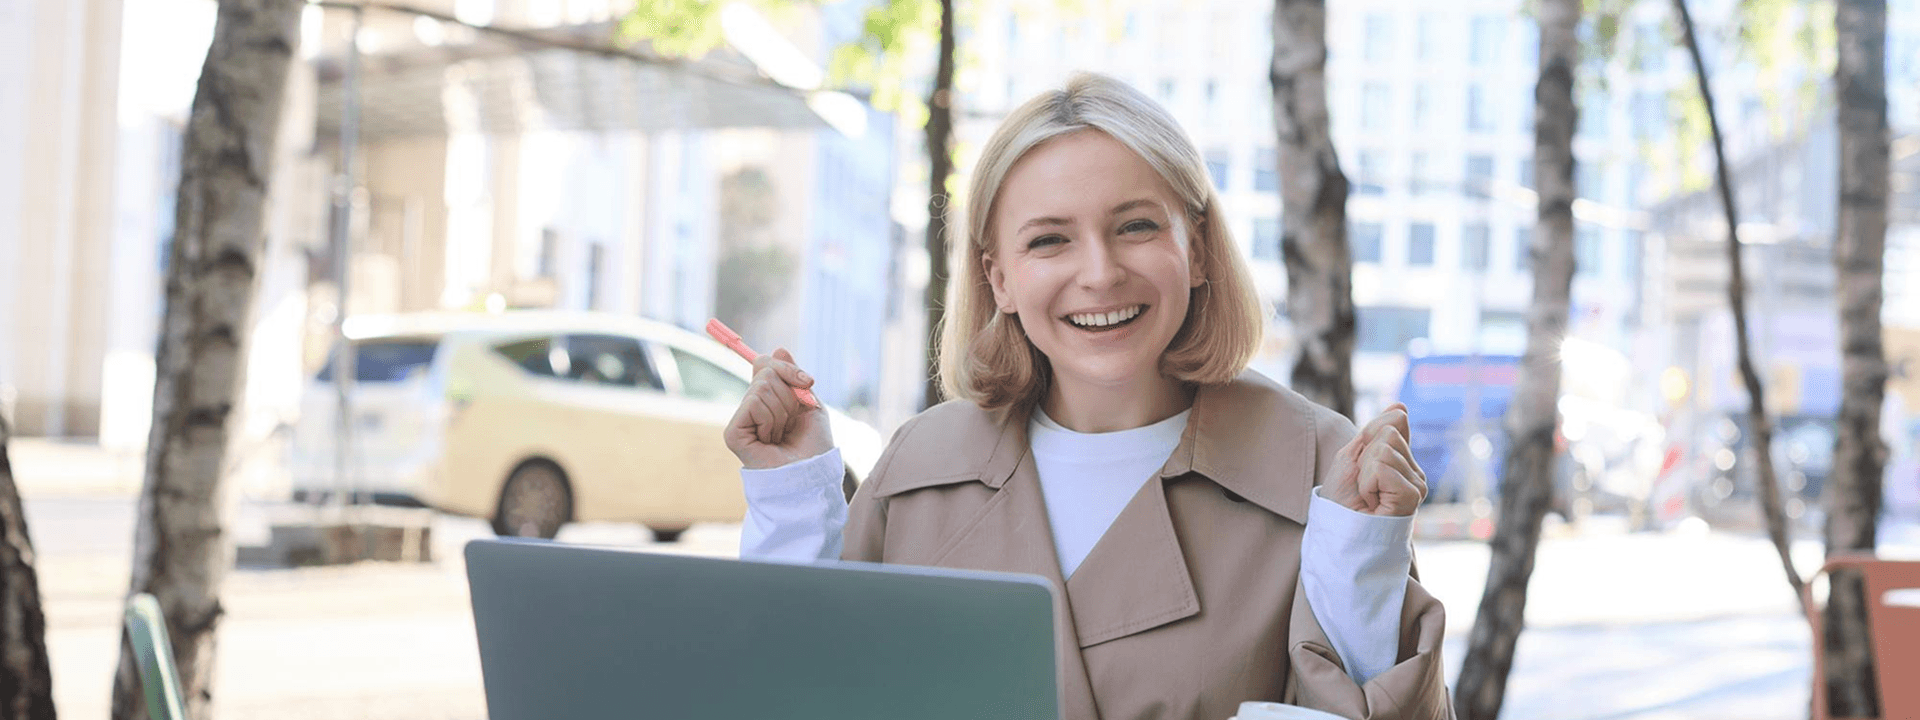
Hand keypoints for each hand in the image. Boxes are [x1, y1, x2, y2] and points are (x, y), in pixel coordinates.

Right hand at [724, 348, 834, 469]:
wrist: (811, 473)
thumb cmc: (814, 445)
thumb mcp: (809, 403)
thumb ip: (792, 377)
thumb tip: (777, 348)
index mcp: (768, 400)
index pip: (765, 365)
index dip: (786, 368)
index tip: (807, 382)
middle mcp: (751, 408)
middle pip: (765, 373)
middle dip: (789, 395)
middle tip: (793, 422)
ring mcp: (740, 421)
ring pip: (762, 388)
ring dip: (783, 412)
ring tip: (782, 435)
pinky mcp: (732, 433)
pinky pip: (753, 403)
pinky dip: (770, 419)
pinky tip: (770, 440)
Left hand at [1322, 403, 1427, 516]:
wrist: (1339, 532)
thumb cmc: (1343, 500)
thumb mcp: (1353, 456)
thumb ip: (1376, 431)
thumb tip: (1401, 406)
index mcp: (1403, 461)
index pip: (1394, 422)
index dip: (1367, 437)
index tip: (1360, 466)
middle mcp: (1415, 472)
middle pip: (1388, 433)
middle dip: (1364, 457)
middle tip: (1362, 486)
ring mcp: (1416, 484)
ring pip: (1384, 448)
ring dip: (1364, 472)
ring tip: (1366, 495)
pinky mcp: (1412, 495)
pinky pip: (1383, 466)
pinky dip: (1367, 482)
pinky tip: (1372, 501)